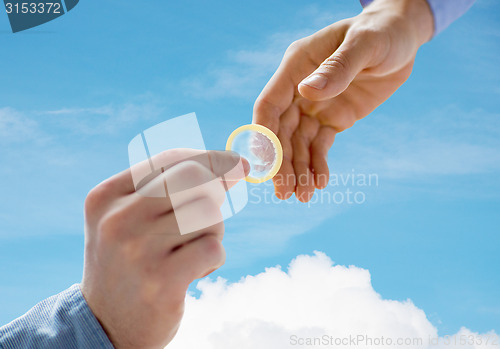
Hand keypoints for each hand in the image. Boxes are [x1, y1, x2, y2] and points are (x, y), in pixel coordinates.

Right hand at [80, 149, 247, 348]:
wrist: (106, 324)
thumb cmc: (130, 261)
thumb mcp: (131, 217)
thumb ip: (171, 187)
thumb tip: (235, 164)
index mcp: (106, 197)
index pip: (170, 159)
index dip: (210, 158)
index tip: (236, 163)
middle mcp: (118, 220)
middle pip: (195, 179)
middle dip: (216, 191)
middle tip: (210, 213)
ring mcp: (138, 251)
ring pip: (209, 214)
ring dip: (213, 232)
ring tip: (190, 251)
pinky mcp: (162, 281)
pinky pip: (214, 247)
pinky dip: (214, 259)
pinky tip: (194, 271)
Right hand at [253, 0, 433, 201]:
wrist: (401, 38)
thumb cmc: (381, 32)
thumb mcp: (364, 44)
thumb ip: (337, 68)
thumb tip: (308, 93)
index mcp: (296, 66)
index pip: (269, 104)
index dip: (264, 133)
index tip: (265, 163)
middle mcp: (299, 89)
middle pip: (281, 131)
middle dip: (281, 162)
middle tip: (283, 192)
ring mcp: (315, 106)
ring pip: (299, 143)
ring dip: (298, 170)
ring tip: (302, 197)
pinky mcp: (334, 118)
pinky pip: (321, 145)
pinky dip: (318, 165)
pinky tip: (320, 183)